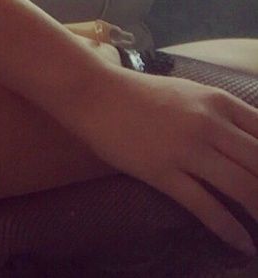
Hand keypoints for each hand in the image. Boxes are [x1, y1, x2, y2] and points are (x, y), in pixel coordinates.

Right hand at [67, 69, 257, 256]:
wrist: (94, 93)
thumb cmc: (140, 94)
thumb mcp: (188, 94)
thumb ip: (219, 114)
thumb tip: (247, 144)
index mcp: (217, 101)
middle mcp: (208, 123)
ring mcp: (186, 148)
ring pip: (243, 187)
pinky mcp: (163, 171)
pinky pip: (206, 206)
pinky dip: (230, 229)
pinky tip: (242, 243)